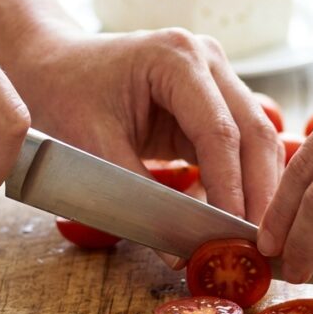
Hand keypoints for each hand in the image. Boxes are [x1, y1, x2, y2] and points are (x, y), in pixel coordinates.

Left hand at [9, 25, 282, 223]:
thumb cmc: (65, 95)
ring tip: (250, 240)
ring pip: (257, 139)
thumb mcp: (94, 146)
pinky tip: (229, 218)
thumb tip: (179, 255)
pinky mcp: (214, 100)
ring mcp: (215, 77)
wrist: (53, 66)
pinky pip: (240, 145)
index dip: (231, 187)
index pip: (219, 131)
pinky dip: (240, 182)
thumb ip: (139, 198)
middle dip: (259, 193)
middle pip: (254, 132)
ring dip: (257, 191)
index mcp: (176, 58)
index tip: (234, 235)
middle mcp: (207, 60)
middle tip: (259, 247)